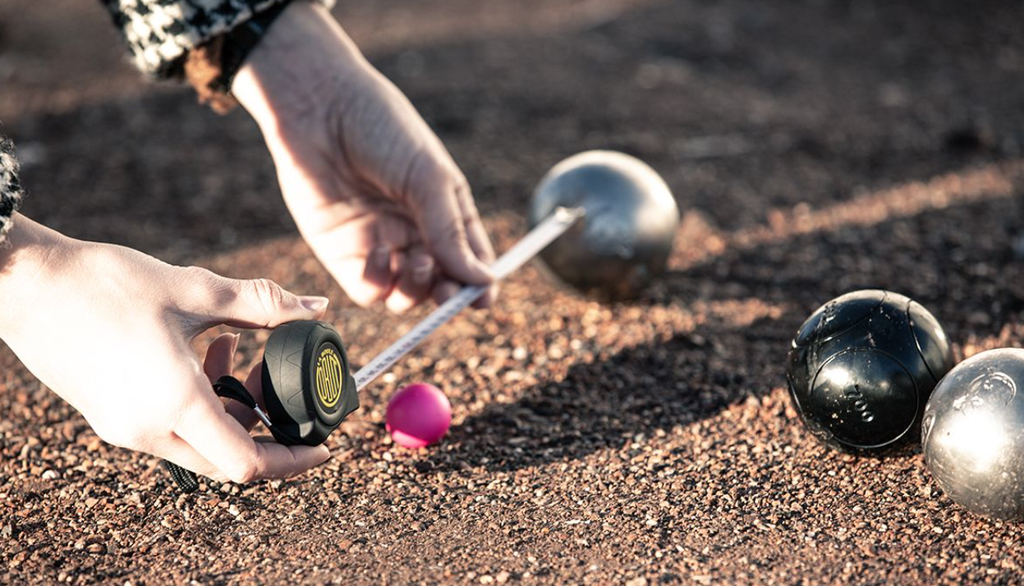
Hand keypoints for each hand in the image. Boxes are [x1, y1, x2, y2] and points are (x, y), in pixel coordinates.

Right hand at [0, 215, 330, 482]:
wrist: (23, 283)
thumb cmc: (104, 284)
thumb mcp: (196, 291)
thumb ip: (263, 305)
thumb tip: (315, 309)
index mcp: (176, 404)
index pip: (250, 464)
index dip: (295, 461)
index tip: (323, 447)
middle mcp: (148, 429)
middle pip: (228, 459)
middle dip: (267, 430)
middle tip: (280, 388)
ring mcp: (123, 427)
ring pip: (199, 443)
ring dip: (231, 410)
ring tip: (237, 353)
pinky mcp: (109, 415)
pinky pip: (168, 427)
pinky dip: (199, 402)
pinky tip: (203, 353)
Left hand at [232, 1, 496, 312]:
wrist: (318, 108)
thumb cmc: (382, 129)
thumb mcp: (428, 178)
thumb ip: (451, 232)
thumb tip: (482, 281)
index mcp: (444, 209)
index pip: (470, 259)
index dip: (479, 283)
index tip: (482, 299)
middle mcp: (413, 231)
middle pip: (440, 283)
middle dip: (449, 295)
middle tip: (448, 294)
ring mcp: (378, 244)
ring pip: (406, 294)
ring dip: (415, 290)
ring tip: (414, 262)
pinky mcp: (342, 253)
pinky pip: (368, 289)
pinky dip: (378, 283)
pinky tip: (376, 252)